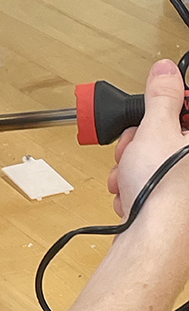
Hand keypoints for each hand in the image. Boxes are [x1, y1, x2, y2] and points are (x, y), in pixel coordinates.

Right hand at [108, 60, 188, 217]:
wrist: (153, 239)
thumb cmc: (164, 191)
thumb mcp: (155, 128)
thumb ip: (161, 96)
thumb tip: (166, 70)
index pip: (187, 111)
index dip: (162, 112)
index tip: (148, 118)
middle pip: (166, 139)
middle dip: (138, 145)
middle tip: (133, 151)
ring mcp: (185, 190)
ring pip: (153, 164)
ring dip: (130, 169)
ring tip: (128, 178)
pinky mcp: (173, 208)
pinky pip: (149, 187)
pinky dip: (134, 190)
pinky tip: (130, 195)